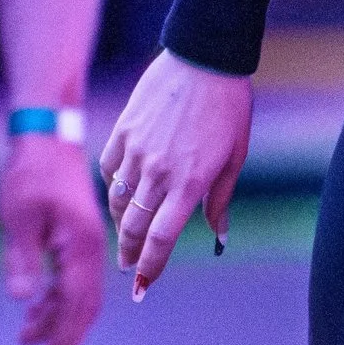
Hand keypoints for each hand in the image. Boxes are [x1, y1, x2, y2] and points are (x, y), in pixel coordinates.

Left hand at [0, 132, 105, 344]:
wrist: (47, 139)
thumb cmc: (30, 174)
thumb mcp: (17, 218)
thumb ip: (21, 260)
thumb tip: (23, 300)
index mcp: (81, 247)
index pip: (77, 306)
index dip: (63, 339)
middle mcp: (91, 250)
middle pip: (83, 307)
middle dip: (62, 336)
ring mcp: (85, 246)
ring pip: (77, 295)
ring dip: (53, 318)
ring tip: (23, 337)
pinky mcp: (76, 239)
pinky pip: (71, 280)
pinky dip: (54, 298)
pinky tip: (33, 307)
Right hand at [98, 51, 254, 297]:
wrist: (204, 59)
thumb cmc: (228, 109)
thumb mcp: (234, 157)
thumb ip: (220, 200)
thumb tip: (218, 236)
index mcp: (190, 183)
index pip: (162, 239)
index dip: (151, 267)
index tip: (143, 285)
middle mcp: (158, 172)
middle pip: (134, 227)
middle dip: (129, 253)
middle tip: (128, 266)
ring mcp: (137, 151)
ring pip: (117, 200)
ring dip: (120, 223)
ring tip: (125, 235)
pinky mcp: (123, 131)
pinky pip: (109, 168)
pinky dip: (112, 185)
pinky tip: (119, 191)